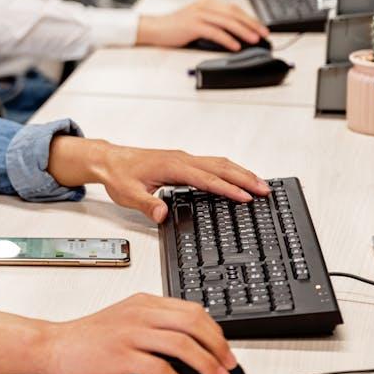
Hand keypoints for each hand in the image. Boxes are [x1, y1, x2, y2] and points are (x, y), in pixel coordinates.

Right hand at [40, 293, 235, 373]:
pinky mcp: (119, 355)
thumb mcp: (126, 319)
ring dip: (205, 364)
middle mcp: (139, 314)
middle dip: (218, 346)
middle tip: (229, 365)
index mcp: (144, 303)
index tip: (226, 350)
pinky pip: (157, 367)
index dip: (216, 331)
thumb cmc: (90, 337)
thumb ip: (155, 324)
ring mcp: (129, 333)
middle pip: (193, 323)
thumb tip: (192, 342)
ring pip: (181, 343)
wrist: (55, 345)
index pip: (192, 310)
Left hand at [47, 136, 269, 221]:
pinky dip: (228, 171)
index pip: (207, 179)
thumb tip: (162, 214)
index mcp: (172, 166)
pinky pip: (211, 164)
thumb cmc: (118, 174)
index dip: (228, 189)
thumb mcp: (128, 194)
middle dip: (244, 178)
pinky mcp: (182, 161)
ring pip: (218, 163)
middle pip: (220, 166)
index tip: (245, 198)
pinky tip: (236, 178)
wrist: (108, 159)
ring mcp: (183, 159)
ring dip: (240, 172)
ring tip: (259, 184)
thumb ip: (147, 205)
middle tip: (264, 189)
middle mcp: (181, 159)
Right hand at [136, 0, 267, 50]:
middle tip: (264, 33)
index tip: (261, 27)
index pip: (234, 9)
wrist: (154, 28)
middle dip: (251, 24)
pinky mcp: (192, 25)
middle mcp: (204, 6)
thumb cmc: (175, 28)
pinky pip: (214, 32)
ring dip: (243, 31)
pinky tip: (235, 45)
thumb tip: (234, 36)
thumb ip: (214, 24)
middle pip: (234, 14)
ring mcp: (198, 15)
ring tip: (254, 39)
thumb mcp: (197, 21)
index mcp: (207, 3)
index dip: (250, 18)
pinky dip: (227, 39)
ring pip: (227, 22)